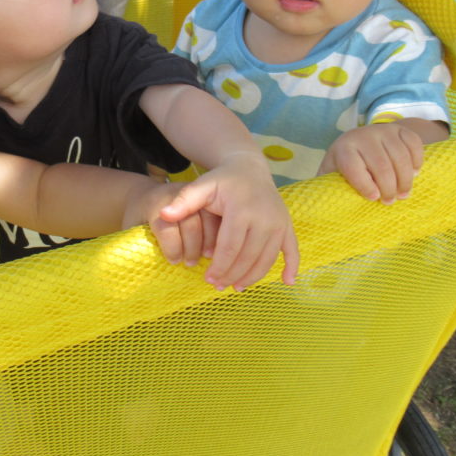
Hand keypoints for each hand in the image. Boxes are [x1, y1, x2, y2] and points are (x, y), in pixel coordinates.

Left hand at [123, 178, 218, 267]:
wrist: (147, 193)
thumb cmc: (138, 217)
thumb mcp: (132, 228)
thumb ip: (136, 244)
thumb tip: (142, 269)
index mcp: (155, 204)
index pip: (166, 226)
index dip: (171, 247)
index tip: (173, 261)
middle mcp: (176, 195)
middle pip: (191, 223)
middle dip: (192, 247)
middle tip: (190, 263)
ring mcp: (194, 194)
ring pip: (209, 218)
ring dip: (211, 242)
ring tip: (207, 258)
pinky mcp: (206, 197)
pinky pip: (219, 216)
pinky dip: (221, 234)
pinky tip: (219, 250)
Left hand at [158, 152, 298, 290]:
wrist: (249, 168)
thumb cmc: (222, 180)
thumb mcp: (201, 186)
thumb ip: (183, 201)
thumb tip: (163, 215)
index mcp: (241, 209)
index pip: (230, 247)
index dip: (219, 267)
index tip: (208, 279)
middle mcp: (264, 217)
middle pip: (248, 257)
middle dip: (232, 275)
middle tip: (218, 286)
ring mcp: (279, 222)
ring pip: (266, 258)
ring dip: (253, 277)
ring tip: (236, 287)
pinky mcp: (287, 225)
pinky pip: (292, 250)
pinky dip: (291, 267)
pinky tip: (287, 282)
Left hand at [318, 123, 424, 203]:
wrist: (362, 139)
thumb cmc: (346, 165)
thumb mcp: (332, 175)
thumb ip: (328, 189)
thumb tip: (320, 214)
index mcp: (343, 148)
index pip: (354, 167)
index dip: (365, 185)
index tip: (373, 198)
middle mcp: (362, 135)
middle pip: (381, 165)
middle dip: (388, 187)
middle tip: (390, 201)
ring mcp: (383, 130)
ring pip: (400, 157)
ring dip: (405, 179)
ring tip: (403, 194)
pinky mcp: (401, 129)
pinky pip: (414, 144)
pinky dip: (417, 161)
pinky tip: (414, 173)